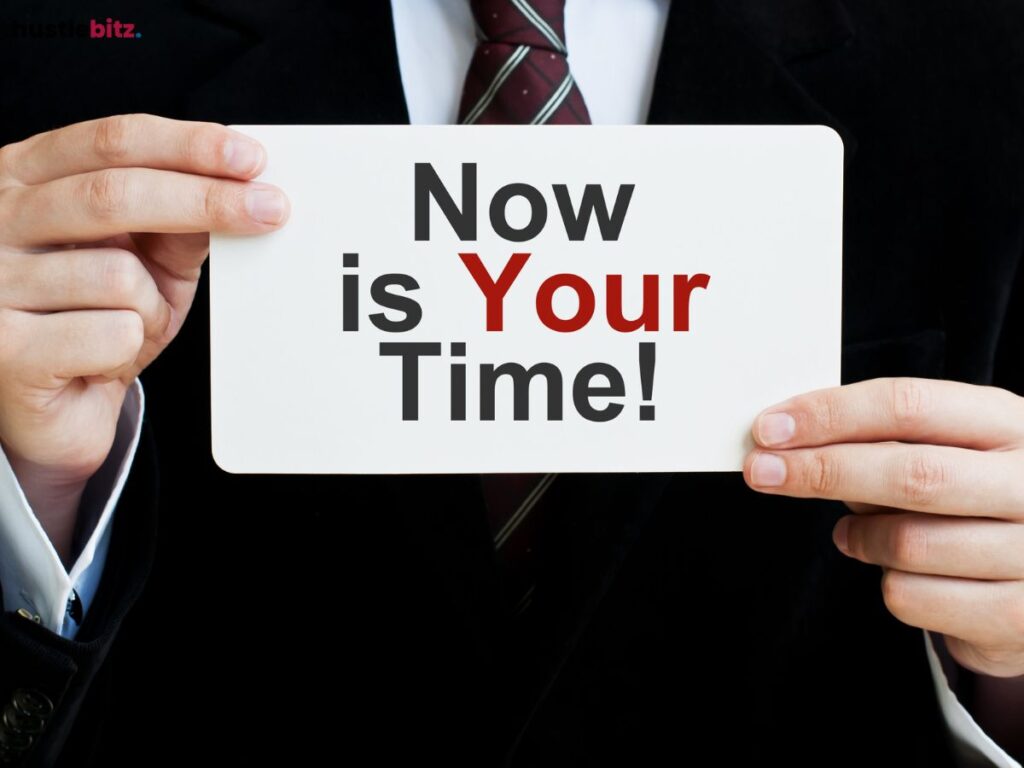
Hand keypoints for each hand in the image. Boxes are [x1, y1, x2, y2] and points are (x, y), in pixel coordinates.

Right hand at [0, 114, 288, 561]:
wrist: (54, 409)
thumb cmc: (99, 320)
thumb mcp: (147, 262)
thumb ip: (177, 223)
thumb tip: (238, 189)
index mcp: (25, 179)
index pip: (110, 142)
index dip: (186, 146)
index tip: (250, 158)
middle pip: (112, 193)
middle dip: (204, 200)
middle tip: (271, 210)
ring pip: (117, 274)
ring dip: (153, 306)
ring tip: (130, 326)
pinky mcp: (6, 346)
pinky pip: (111, 332)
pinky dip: (130, 347)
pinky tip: (102, 357)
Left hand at [743, 377, 1023, 677]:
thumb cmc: (976, 499)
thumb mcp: (949, 451)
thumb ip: (883, 443)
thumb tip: (790, 442)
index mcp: (1010, 423)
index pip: (910, 405)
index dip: (831, 414)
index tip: (770, 427)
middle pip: (910, 472)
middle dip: (821, 471)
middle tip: (761, 471)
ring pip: (907, 543)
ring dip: (859, 537)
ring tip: (852, 533)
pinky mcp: (1017, 616)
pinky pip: (914, 598)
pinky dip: (886, 584)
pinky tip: (896, 571)